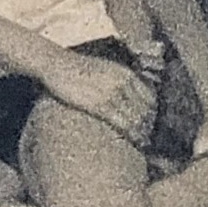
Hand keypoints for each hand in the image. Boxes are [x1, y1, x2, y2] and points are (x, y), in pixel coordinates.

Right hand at [43, 51, 157, 149]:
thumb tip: (130, 98)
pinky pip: (121, 123)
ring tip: (141, 143)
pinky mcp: (98, 104)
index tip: (149, 125)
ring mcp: (110, 93)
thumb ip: (119, 80)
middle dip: (148, 126)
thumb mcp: (104, 68)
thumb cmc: (77, 69)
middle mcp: (121, 82)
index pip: (149, 98)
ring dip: (141, 133)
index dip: (152, 114)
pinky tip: (131, 141)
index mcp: (124, 73)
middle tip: (147, 138)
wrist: (55, 64)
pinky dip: (130, 134)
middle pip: (145, 110)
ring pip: (135, 119)